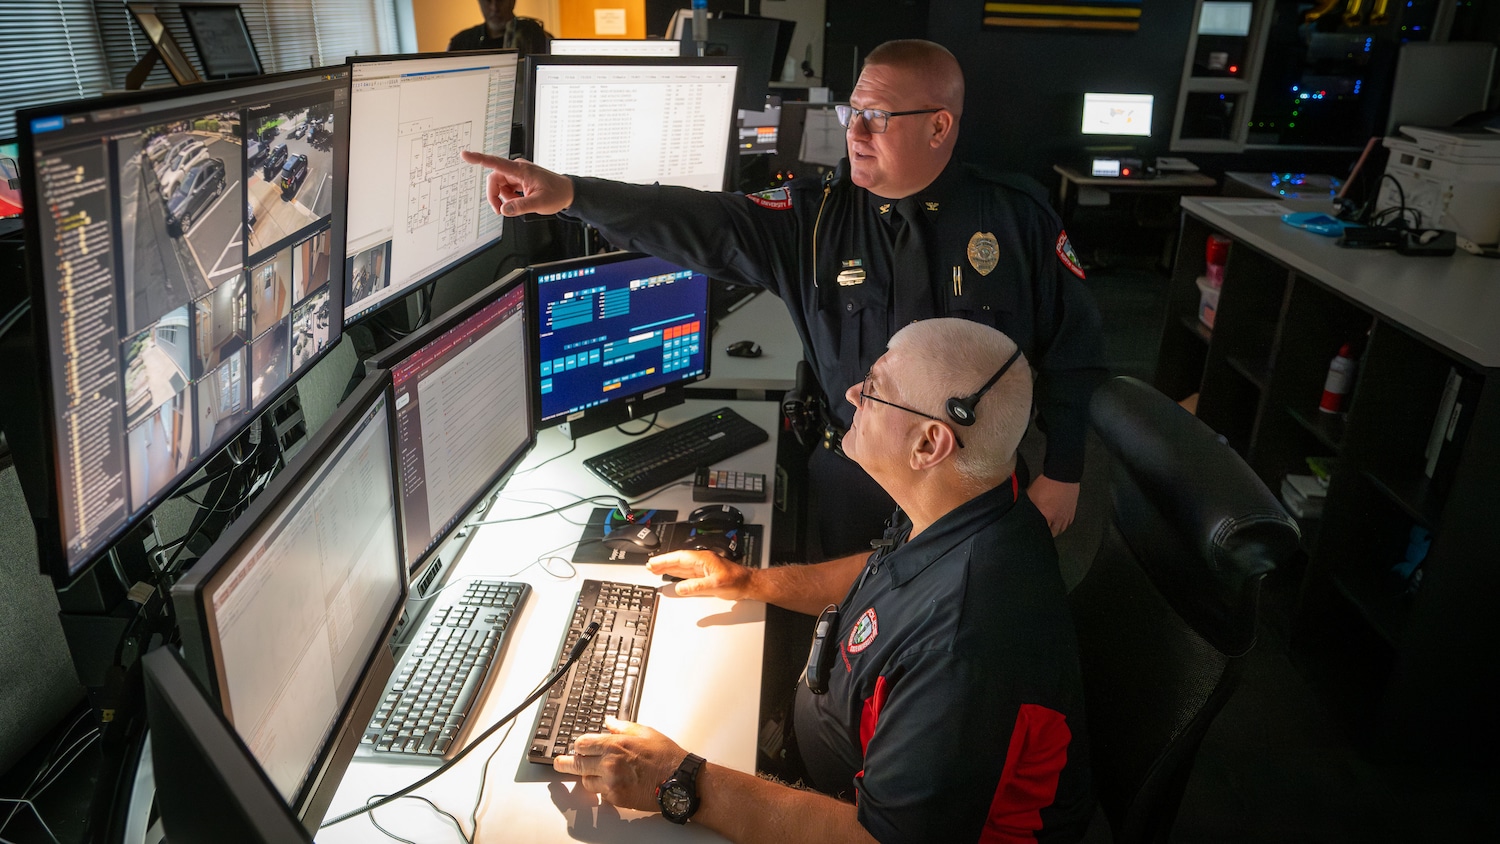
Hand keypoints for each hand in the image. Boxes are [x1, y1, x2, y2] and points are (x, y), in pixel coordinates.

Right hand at [459, 150, 574, 215]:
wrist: (567, 192)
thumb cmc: (557, 193)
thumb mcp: (540, 203)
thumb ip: (521, 206)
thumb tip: (505, 209)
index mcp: (521, 170)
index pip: (495, 163)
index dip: (478, 159)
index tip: (465, 155)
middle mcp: (518, 169)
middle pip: (494, 179)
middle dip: (494, 195)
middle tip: (501, 210)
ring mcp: (518, 175)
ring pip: (500, 186)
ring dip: (504, 198)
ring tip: (518, 204)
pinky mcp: (519, 180)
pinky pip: (506, 189)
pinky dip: (509, 197)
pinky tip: (520, 201)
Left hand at [553, 717, 687, 812]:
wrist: (679, 780)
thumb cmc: (666, 756)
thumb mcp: (645, 732)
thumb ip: (622, 727)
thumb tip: (609, 721)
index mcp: (615, 744)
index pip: (582, 744)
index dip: (578, 745)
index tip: (578, 746)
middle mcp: (609, 764)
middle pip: (576, 764)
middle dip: (564, 763)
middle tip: (559, 763)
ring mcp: (612, 783)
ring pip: (586, 781)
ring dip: (587, 776)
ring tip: (594, 772)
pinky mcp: (617, 798)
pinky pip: (600, 794)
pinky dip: (602, 788)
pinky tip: (611, 782)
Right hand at [647, 550, 753, 598]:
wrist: (748, 584)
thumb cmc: (736, 581)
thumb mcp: (715, 585)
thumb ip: (696, 586)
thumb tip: (680, 588)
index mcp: (703, 559)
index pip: (679, 558)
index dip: (664, 560)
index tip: (653, 563)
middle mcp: (702, 561)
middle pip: (678, 560)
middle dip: (663, 563)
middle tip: (649, 566)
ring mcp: (703, 568)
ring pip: (681, 566)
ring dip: (668, 567)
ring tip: (656, 569)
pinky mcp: (705, 575)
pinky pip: (687, 572)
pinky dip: (677, 573)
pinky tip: (672, 575)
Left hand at [1028, 475, 1078, 535]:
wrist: (1062, 475)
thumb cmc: (1046, 484)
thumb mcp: (1032, 495)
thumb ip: (1028, 506)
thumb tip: (1022, 513)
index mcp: (1047, 516)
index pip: (1041, 531)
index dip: (1036, 533)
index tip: (1032, 533)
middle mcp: (1058, 519)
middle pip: (1052, 533)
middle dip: (1046, 534)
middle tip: (1040, 532)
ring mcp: (1066, 516)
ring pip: (1061, 530)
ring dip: (1055, 530)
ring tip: (1049, 529)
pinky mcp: (1072, 511)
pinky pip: (1068, 523)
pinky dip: (1062, 525)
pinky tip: (1058, 523)